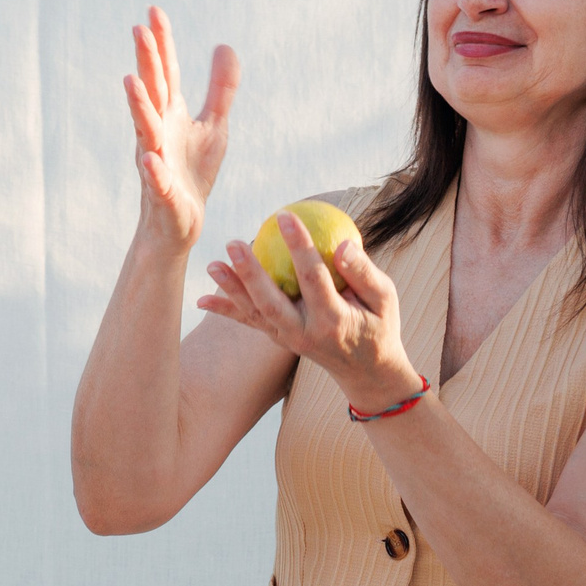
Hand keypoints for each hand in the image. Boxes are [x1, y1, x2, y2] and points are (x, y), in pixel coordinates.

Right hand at [124, 7, 237, 255]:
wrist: (179, 224)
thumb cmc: (192, 173)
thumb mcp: (213, 126)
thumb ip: (220, 89)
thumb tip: (224, 45)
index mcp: (170, 115)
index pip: (166, 73)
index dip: (161, 43)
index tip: (154, 11)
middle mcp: (158, 132)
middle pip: (152, 92)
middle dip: (146, 62)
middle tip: (139, 30)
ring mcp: (157, 162)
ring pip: (146, 130)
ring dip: (138, 106)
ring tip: (131, 81)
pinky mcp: (163, 194)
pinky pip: (157, 181)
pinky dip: (153, 170)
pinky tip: (150, 159)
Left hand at [197, 211, 423, 412]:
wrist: (366, 370)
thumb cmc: (378, 324)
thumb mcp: (385, 299)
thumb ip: (365, 272)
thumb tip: (343, 243)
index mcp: (333, 320)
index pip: (312, 278)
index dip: (299, 246)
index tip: (285, 215)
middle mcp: (304, 333)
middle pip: (271, 302)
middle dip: (250, 274)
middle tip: (234, 243)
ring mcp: (288, 339)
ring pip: (255, 313)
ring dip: (231, 289)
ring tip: (212, 264)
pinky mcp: (278, 339)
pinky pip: (249, 323)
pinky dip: (225, 311)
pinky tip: (200, 299)